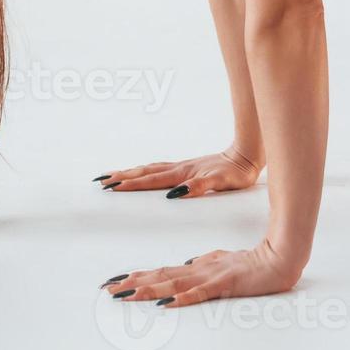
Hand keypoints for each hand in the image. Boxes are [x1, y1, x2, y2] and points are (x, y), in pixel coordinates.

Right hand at [93, 144, 262, 198]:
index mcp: (183, 174)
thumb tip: (175, 194)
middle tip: (101, 180)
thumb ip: (199, 187)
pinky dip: (147, 172)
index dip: (131, 184)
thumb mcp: (220, 182)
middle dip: (123, 177)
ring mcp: (183, 167)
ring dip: (131, 172)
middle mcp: (180, 169)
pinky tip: (145, 174)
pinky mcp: (189, 168)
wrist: (248, 155)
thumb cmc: (236, 172)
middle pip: (145, 172)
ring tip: (114, 176)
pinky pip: (160, 170)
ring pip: (151, 169)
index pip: (152, 180)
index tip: (111, 186)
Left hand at [101, 240, 303, 306]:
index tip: (117, 280)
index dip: (140, 276)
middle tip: (109, 288)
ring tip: (128, 294)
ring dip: (150, 289)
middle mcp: (201, 269)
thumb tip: (186, 264)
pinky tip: (167, 303)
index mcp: (199, 266)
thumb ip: (206, 262)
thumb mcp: (225, 261)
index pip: (164, 272)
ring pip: (176, 284)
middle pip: (162, 277)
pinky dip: (183, 298)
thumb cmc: (256, 261)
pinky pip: (201, 293)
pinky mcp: (227, 283)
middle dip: (134, 283)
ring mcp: (213, 276)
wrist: (282, 257)